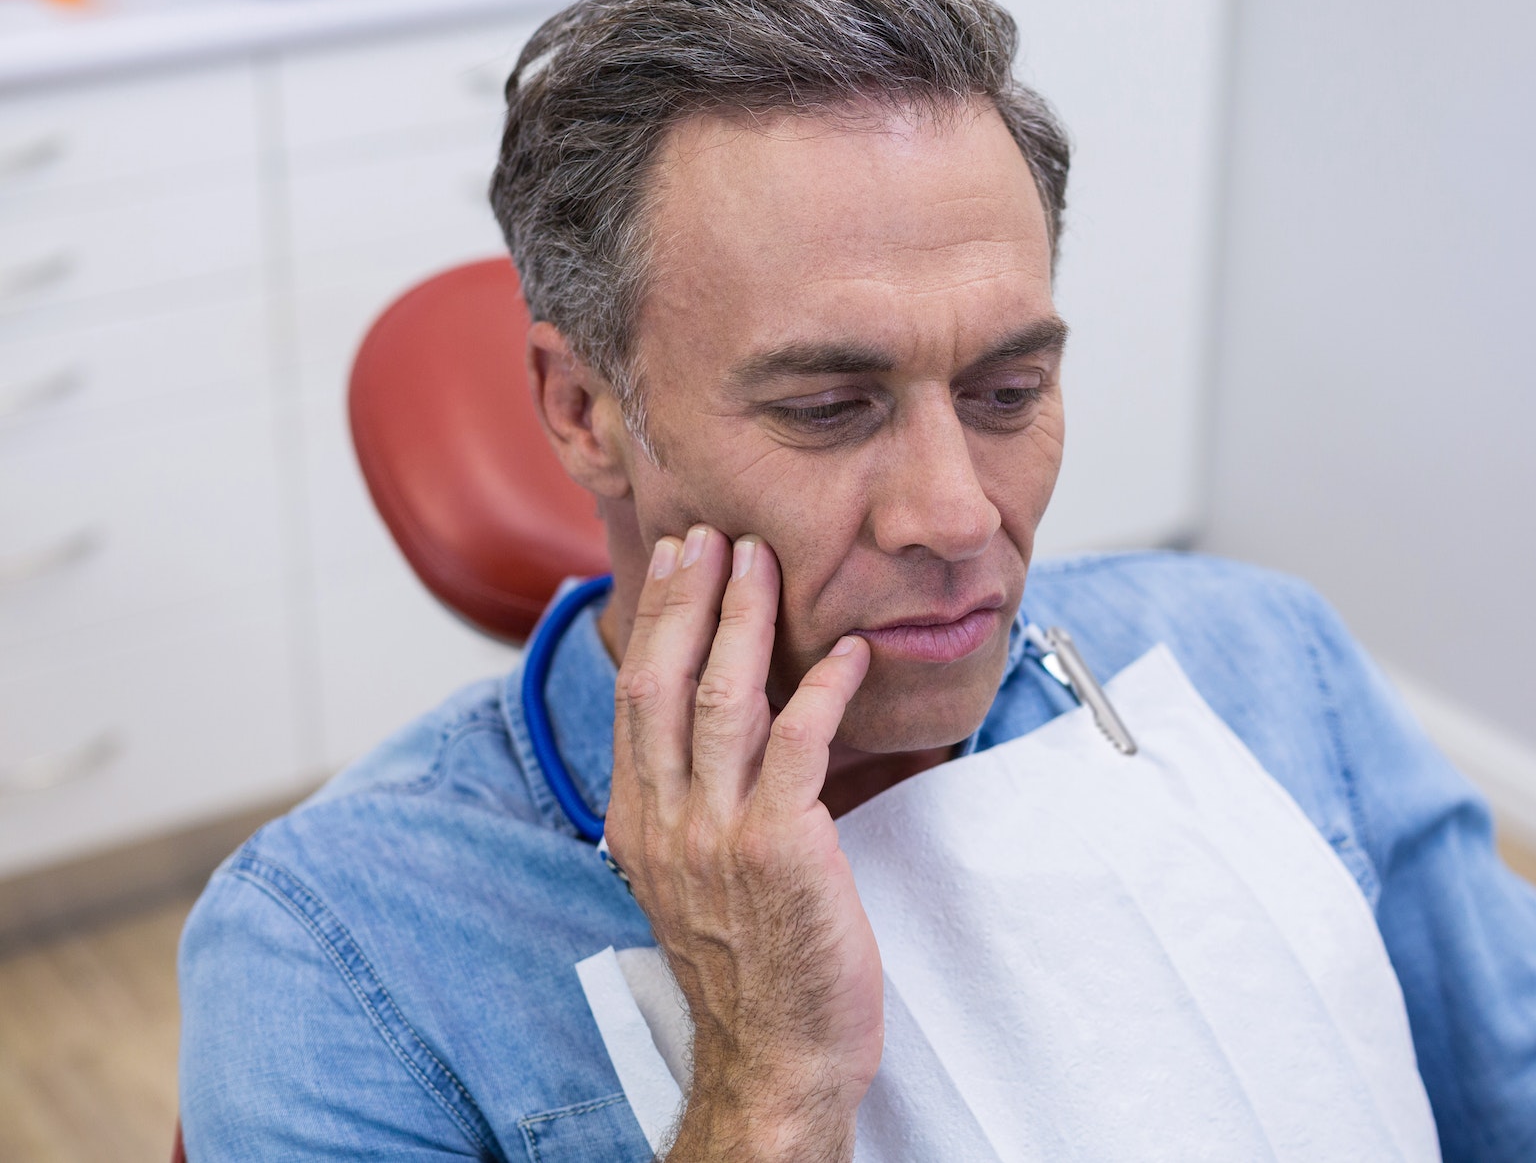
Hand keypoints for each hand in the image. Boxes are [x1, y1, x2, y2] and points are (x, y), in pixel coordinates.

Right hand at [603, 526, 879, 1162]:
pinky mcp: (781, 847)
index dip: (655, 623)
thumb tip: (712, 740)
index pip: (635, 700)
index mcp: (638, 825)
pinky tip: (845, 651)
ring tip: (760, 561)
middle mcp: (665, 822)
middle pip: (663, 682)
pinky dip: (822, 688)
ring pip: (722, 699)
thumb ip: (692, 808)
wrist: (777, 1057)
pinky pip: (799, 745)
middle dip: (686, 598)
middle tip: (709, 533)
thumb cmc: (753, 971)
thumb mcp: (694, 882)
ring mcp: (718, 834)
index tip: (674, 564)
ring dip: (742, 620)